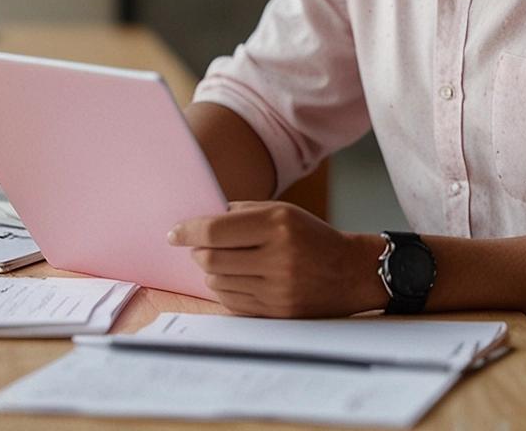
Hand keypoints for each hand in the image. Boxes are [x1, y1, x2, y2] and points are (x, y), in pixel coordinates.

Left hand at [167, 201, 389, 317]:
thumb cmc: (311, 237)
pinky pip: (232, 302)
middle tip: (199, 247)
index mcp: (277, 225)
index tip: (174, 233)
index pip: (215, 230)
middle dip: (198, 252)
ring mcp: (277, 289)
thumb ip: (241, 213)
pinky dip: (226, 289)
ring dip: (212, 271)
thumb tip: (198, 221)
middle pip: (211, 258)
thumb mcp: (283, 212)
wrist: (351, 272)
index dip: (188, 231)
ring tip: (224, 262)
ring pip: (218, 282)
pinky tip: (237, 279)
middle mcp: (277, 257)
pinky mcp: (277, 312)